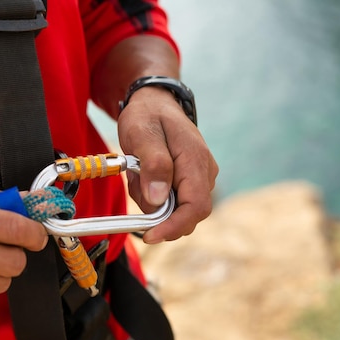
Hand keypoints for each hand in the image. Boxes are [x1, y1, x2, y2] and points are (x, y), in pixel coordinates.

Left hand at [117, 86, 217, 242]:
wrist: (153, 103)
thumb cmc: (147, 116)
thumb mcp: (142, 134)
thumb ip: (153, 166)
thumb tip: (159, 200)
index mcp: (196, 161)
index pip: (196, 208)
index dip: (174, 227)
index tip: (150, 236)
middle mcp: (204, 173)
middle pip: (185, 214)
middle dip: (156, 211)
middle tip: (135, 182)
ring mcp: (198, 178)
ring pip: (174, 209)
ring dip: (150, 200)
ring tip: (138, 170)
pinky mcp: (188, 182)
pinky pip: (169, 201)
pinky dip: (151, 195)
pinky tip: (143, 174)